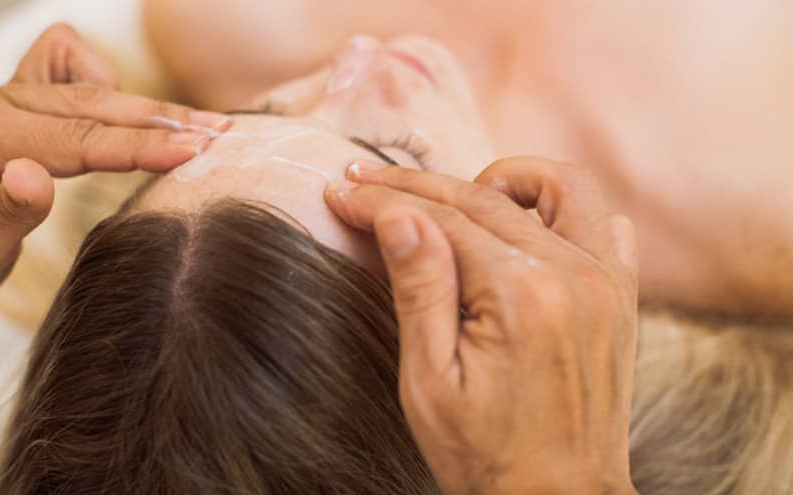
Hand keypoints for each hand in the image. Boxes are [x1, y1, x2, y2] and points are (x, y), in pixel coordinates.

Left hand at [0, 23, 228, 313]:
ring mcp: (10, 96)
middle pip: (101, 105)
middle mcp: (0, 104)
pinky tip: (125, 109)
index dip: (144, 146)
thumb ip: (5, 215)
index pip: (85, 140)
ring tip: (200, 127)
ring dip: (150, 106)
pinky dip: (103, 79)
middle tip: (220, 135)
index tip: (194, 150)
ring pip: (96, 88)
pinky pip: (66, 59)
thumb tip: (35, 174)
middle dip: (165, 120)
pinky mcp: (21, 100)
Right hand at [324, 157, 638, 494]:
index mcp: (518, 293)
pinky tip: (527, 228)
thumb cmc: (483, 452)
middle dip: (418, 184)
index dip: (384, 201)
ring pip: (561, 186)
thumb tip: (398, 214)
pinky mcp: (620, 297)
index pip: (440, 218)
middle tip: (368, 182)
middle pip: (485, 195)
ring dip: (506, 178)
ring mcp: (605, 282)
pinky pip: (606, 224)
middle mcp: (571, 274)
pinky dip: (564, 210)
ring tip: (459, 197)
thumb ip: (419, 287)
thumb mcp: (429, 380)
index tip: (344, 191)